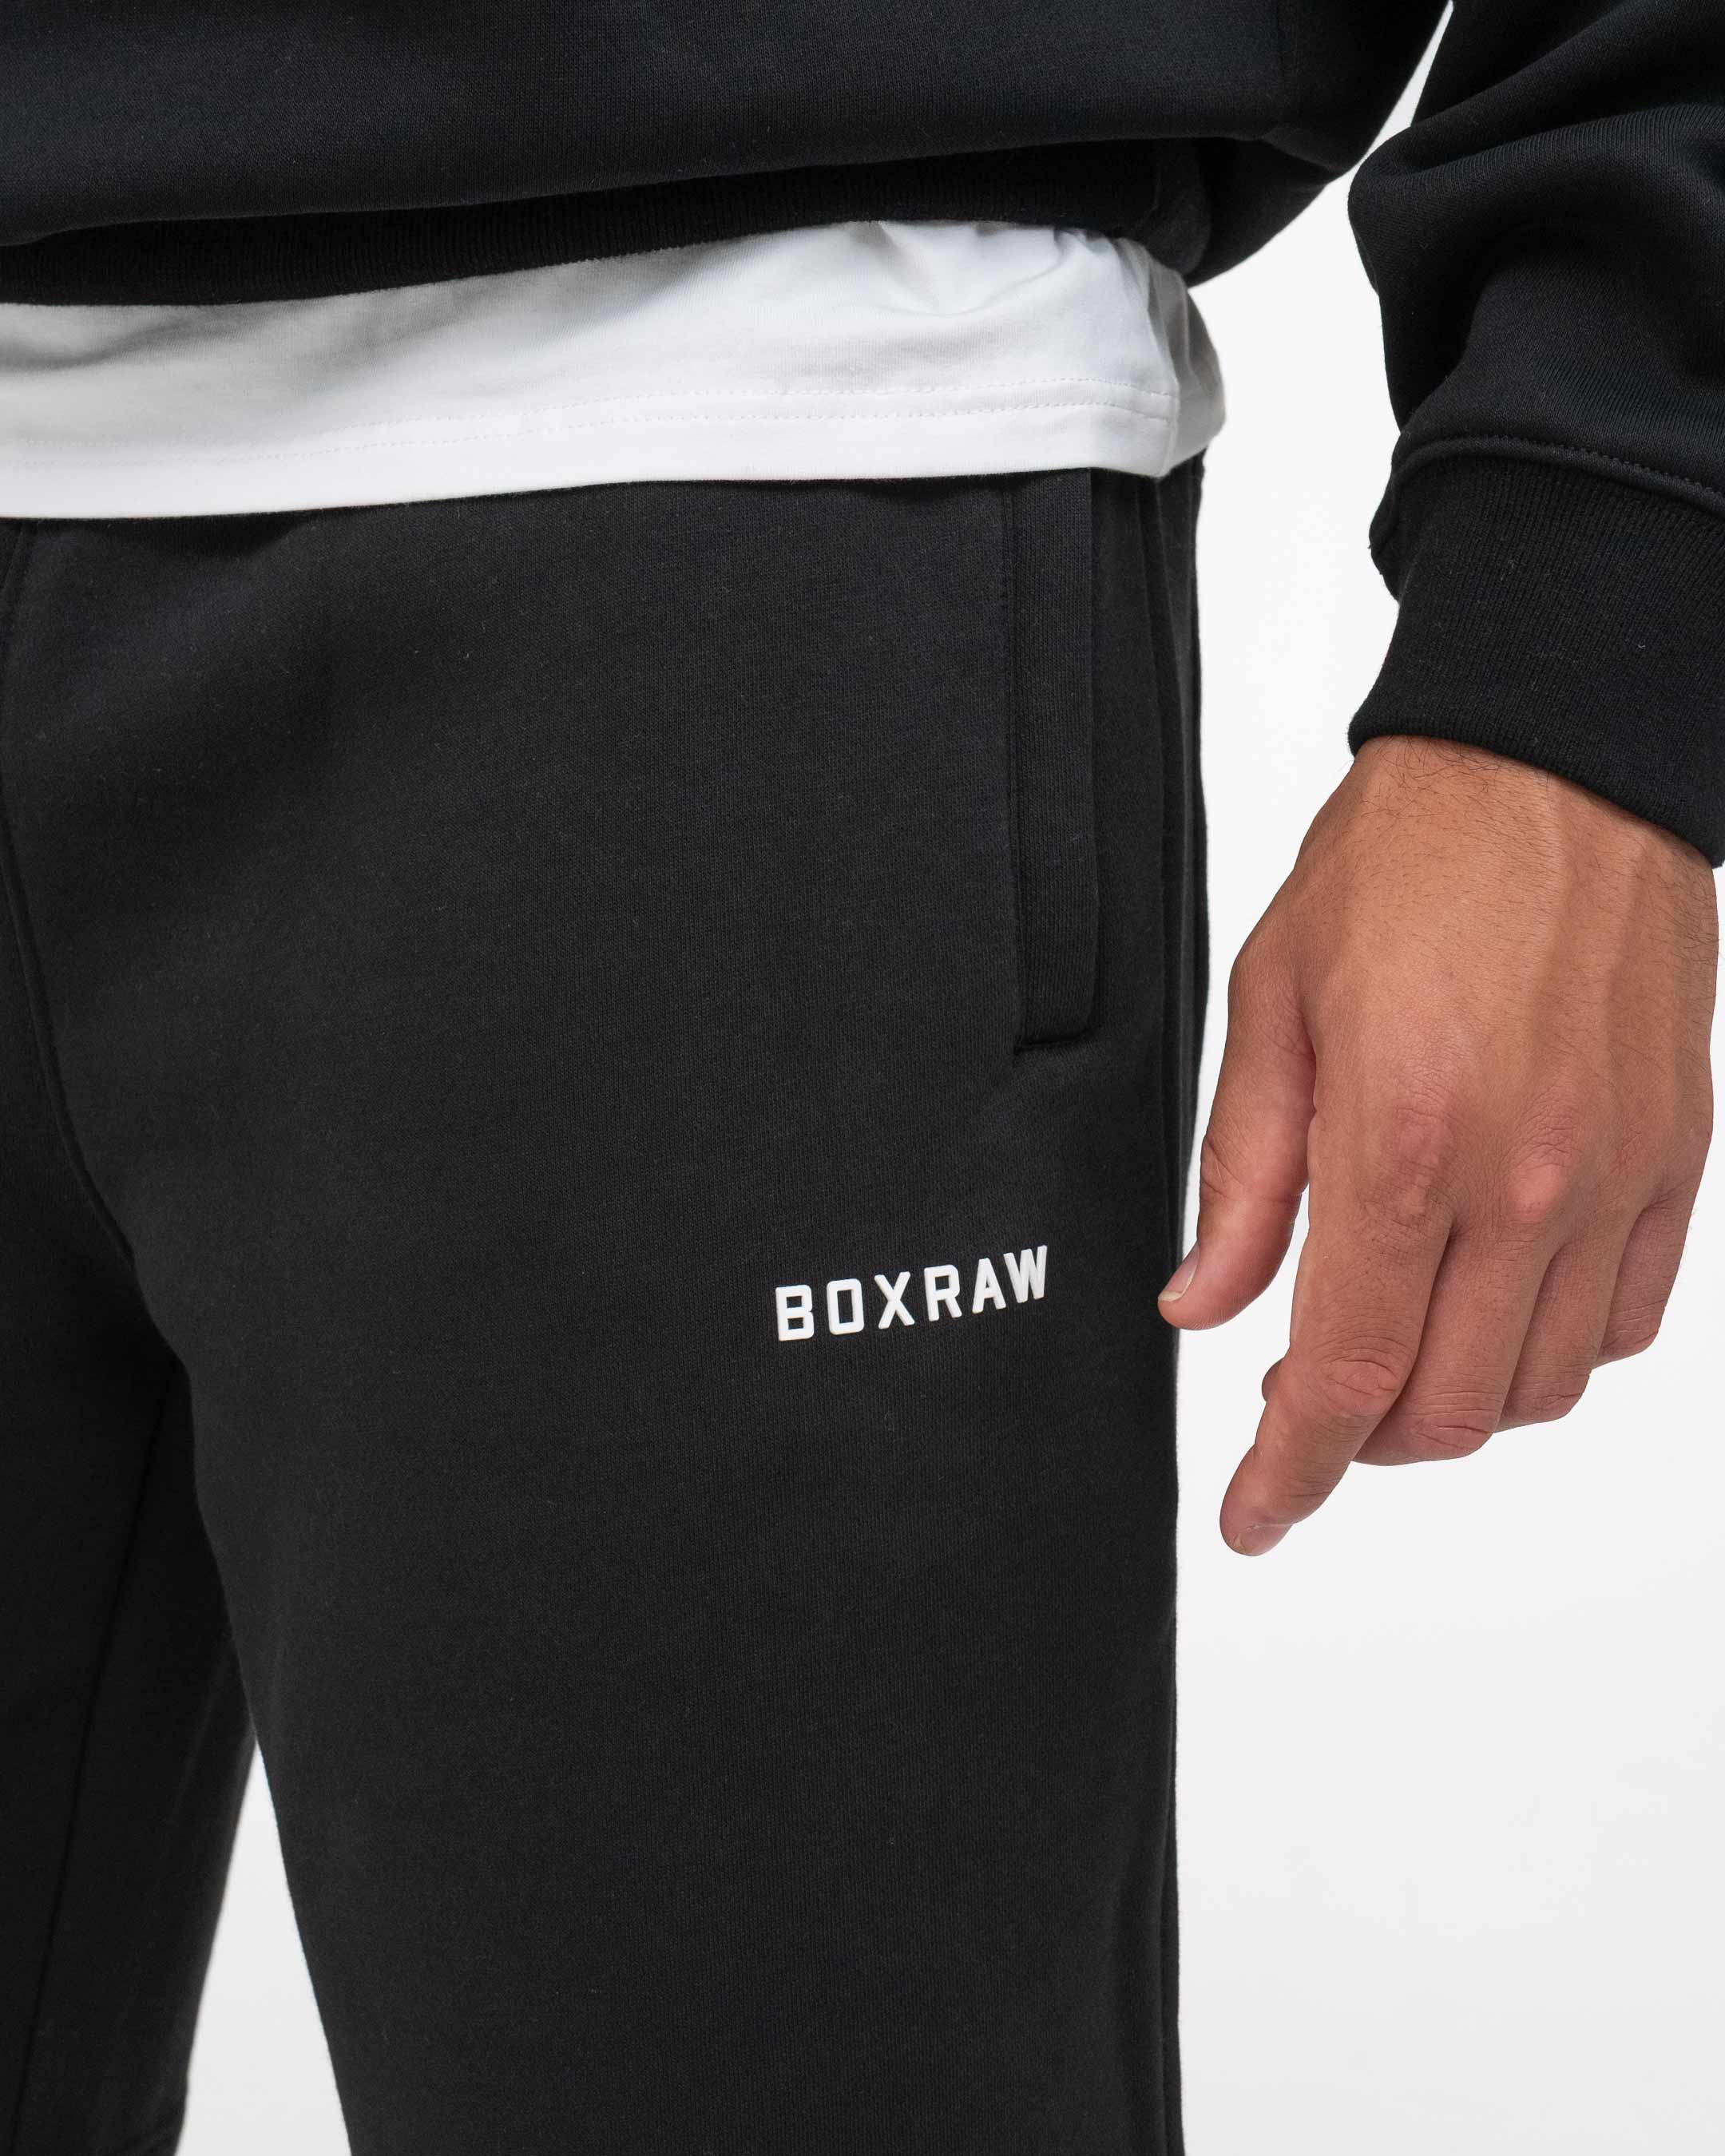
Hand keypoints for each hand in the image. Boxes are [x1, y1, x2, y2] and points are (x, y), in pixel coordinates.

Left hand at [1161, 733, 1717, 1555]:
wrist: (1558, 768)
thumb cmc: (1409, 862)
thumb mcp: (1271, 1007)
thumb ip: (1242, 1179)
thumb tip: (1203, 1303)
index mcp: (1403, 1144)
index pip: (1344, 1375)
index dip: (1288, 1474)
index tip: (1256, 1516)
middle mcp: (1525, 1183)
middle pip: (1446, 1412)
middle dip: (1360, 1444)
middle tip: (1305, 1406)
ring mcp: (1614, 1180)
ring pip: (1539, 1388)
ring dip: (1453, 1406)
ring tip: (1394, 1350)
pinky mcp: (1676, 1162)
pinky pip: (1627, 1322)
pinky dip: (1552, 1351)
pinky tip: (1494, 1305)